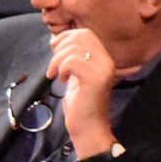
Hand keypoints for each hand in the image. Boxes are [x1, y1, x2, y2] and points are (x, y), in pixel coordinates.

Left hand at [47, 27, 119, 158]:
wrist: (88, 128)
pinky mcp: (95, 79)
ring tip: (56, 76)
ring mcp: (103, 69)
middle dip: (61, 47)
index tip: (54, 50)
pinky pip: (72, 62)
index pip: (86, 33)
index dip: (66, 37)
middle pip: (81, 36)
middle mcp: (107, 61)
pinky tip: (62, 81)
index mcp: (104, 58)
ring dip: (57, 61)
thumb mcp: (74, 76)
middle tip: (54, 65)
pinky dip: (61, 69)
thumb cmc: (79, 104)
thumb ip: (70, 58)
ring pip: (74, 49)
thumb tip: (55, 40)